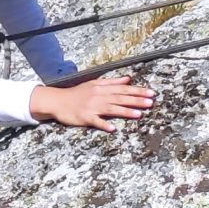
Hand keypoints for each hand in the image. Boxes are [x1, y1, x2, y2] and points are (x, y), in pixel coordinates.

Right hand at [31, 73, 154, 131]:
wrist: (57, 100)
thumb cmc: (77, 93)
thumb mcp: (94, 84)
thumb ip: (112, 82)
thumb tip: (128, 79)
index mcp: (101, 88)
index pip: (123, 89)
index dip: (138, 90)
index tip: (151, 93)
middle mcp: (98, 96)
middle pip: (120, 98)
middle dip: (136, 100)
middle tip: (151, 102)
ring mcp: (92, 107)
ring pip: (111, 108)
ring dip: (125, 111)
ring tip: (139, 114)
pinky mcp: (85, 117)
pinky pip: (96, 121)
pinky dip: (104, 124)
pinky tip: (112, 128)